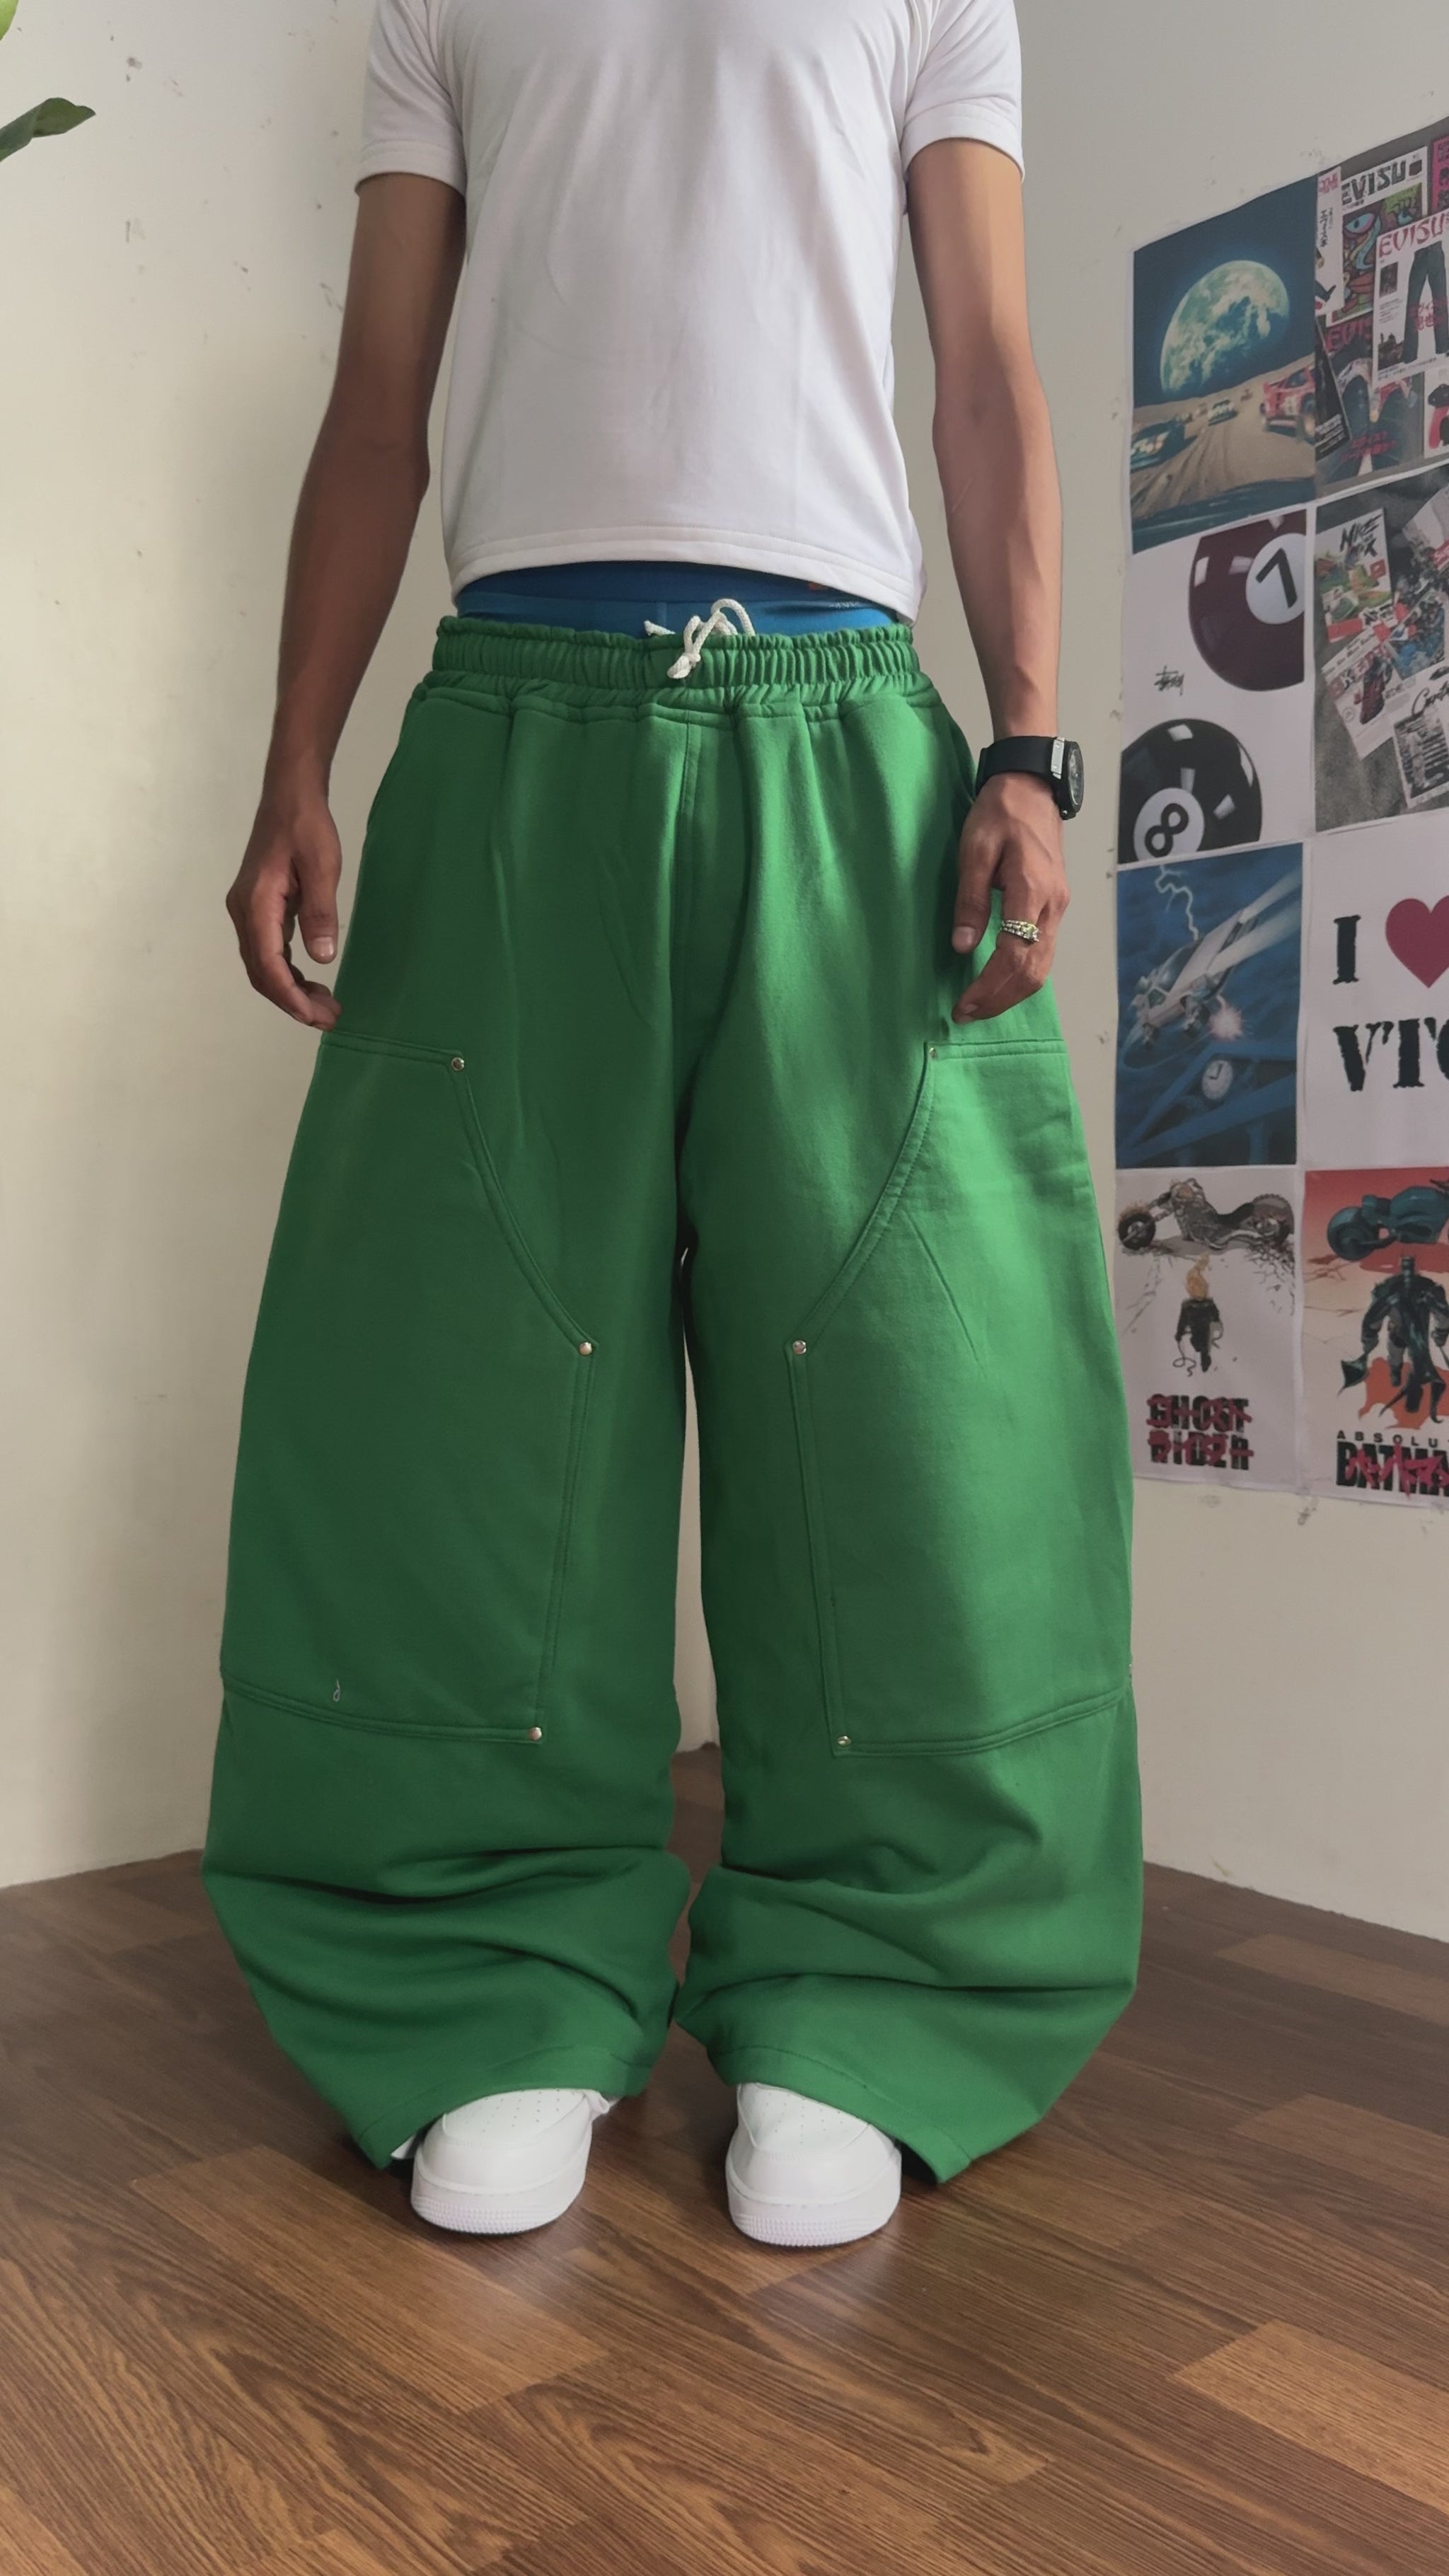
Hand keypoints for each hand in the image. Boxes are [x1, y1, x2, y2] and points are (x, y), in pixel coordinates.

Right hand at [226, 772, 342, 1028]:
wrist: (289, 796)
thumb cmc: (306, 827)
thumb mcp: (322, 867)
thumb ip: (320, 913)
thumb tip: (323, 959)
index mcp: (256, 904)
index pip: (268, 965)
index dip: (290, 997)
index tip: (315, 1016)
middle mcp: (243, 912)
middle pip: (261, 973)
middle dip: (292, 1002)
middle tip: (329, 1019)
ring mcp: (247, 911)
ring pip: (263, 965)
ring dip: (291, 990)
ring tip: (325, 1006)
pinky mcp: (258, 908)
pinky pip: (268, 950)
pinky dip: (288, 972)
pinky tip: (311, 981)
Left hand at [949, 771, 1067, 1023]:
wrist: (1031, 786)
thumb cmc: (999, 813)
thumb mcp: (973, 850)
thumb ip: (969, 900)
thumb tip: (962, 946)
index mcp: (1032, 892)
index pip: (1014, 956)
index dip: (989, 986)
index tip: (963, 1004)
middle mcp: (1052, 906)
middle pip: (1033, 971)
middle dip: (1000, 998)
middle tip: (966, 1013)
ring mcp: (1058, 908)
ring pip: (1042, 966)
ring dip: (1011, 992)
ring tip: (979, 1005)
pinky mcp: (1055, 906)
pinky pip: (1043, 953)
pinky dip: (1022, 976)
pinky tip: (1000, 983)